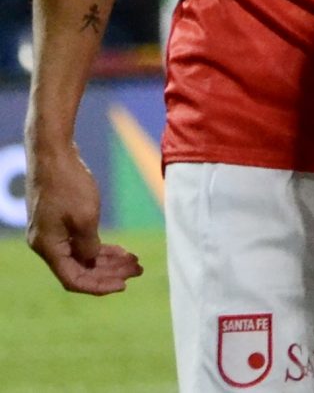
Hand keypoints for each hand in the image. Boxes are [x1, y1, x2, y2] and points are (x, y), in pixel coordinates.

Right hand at [25, 147, 142, 294]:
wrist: (53, 154)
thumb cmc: (69, 184)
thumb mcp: (85, 217)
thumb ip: (89, 245)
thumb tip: (92, 262)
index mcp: (48, 247)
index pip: (73, 280)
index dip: (99, 286)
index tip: (124, 286)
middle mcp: (46, 244)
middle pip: (79, 270)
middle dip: (110, 272)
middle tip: (138, 270)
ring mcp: (52, 233)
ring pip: (82, 256)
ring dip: (109, 261)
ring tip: (135, 262)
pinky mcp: (59, 221)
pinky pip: (80, 243)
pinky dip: (100, 248)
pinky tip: (121, 250)